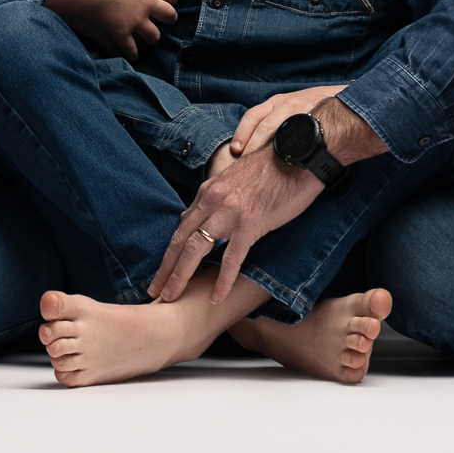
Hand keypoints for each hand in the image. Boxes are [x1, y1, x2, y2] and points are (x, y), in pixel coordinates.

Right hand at [44, 0, 177, 59]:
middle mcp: (147, 3)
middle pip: (168, 15)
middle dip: (170, 18)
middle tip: (169, 20)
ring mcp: (135, 20)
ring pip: (153, 34)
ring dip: (154, 36)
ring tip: (151, 38)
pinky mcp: (121, 32)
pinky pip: (131, 48)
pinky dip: (133, 53)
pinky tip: (133, 56)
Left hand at [150, 148, 323, 305]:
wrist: (298, 154)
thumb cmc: (272, 168)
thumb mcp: (235, 179)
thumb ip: (215, 198)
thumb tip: (196, 216)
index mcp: (209, 191)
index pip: (182, 227)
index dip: (170, 252)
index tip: (162, 272)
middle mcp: (213, 200)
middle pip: (181, 240)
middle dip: (165, 269)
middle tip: (155, 292)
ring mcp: (229, 212)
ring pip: (196, 248)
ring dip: (180, 276)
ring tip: (171, 297)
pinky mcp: (250, 223)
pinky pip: (231, 258)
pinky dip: (222, 281)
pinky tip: (216, 298)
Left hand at [228, 85, 348, 155]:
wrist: (348, 102)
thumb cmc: (316, 108)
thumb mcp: (292, 108)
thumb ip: (276, 122)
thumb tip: (256, 149)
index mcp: (276, 102)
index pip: (252, 116)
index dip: (241, 134)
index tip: (235, 151)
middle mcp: (286, 103)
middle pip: (261, 126)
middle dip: (250, 147)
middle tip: (244, 165)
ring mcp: (301, 110)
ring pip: (277, 130)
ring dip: (265, 149)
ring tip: (260, 167)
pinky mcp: (315, 118)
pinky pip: (297, 134)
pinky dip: (288, 148)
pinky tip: (286, 160)